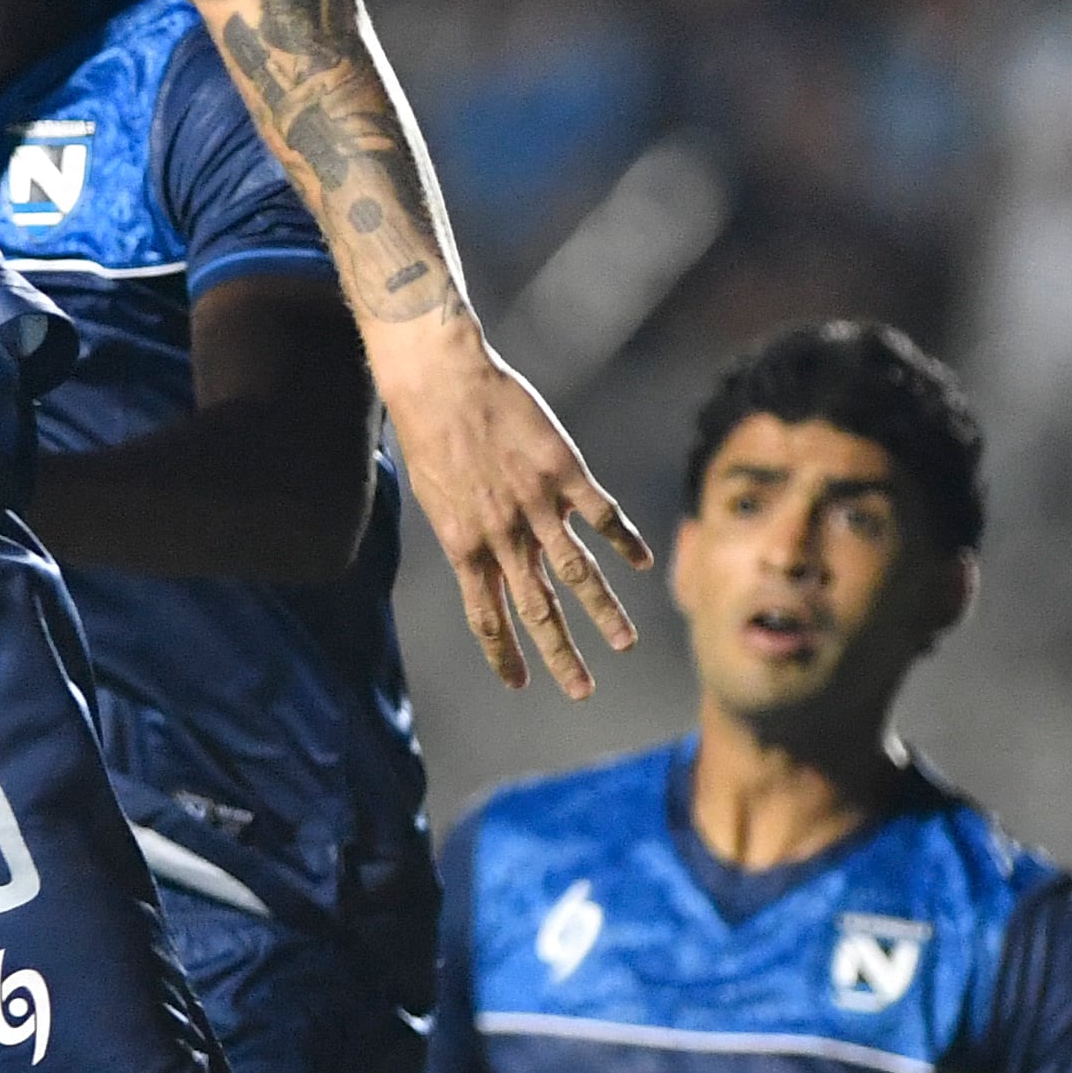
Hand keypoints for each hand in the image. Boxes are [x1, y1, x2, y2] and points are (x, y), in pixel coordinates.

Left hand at [378, 335, 651, 696]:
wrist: (440, 382)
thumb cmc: (429, 434)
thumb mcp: (436, 497)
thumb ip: (466, 533)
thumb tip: (482, 559)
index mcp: (465, 544)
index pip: (485, 615)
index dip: (502, 652)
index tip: (517, 683)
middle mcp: (503, 535)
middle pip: (536, 608)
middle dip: (560, 654)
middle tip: (581, 690)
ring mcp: (536, 505)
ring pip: (577, 573)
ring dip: (603, 613)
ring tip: (622, 644)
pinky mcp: (564, 472)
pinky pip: (602, 516)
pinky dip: (624, 541)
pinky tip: (641, 563)